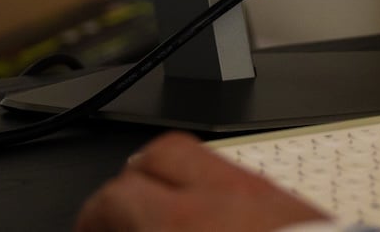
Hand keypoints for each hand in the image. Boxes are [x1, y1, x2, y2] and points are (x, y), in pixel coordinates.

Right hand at [75, 132, 327, 231]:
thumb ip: (148, 224)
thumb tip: (122, 226)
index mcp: (183, 221)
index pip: (116, 197)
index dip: (92, 216)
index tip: (88, 230)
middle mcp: (224, 194)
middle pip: (162, 155)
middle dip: (131, 179)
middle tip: (118, 213)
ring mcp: (263, 191)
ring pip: (208, 162)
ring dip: (177, 181)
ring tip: (164, 215)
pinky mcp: (291, 200)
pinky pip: (243, 181)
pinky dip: (217, 194)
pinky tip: (214, 223)